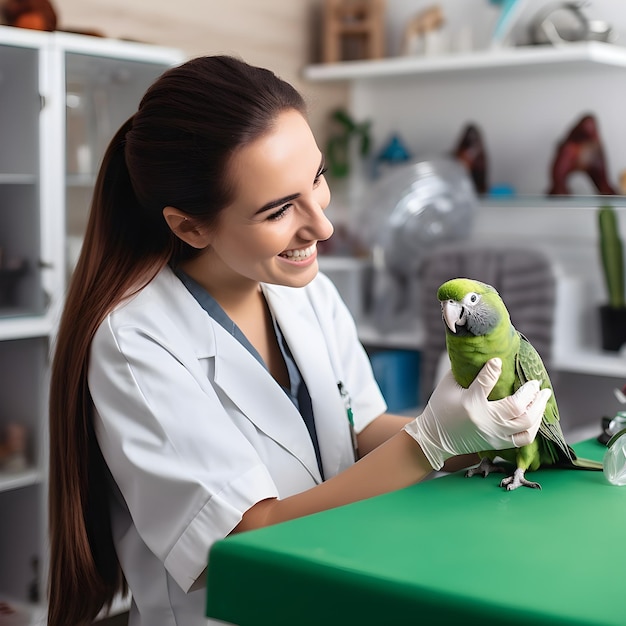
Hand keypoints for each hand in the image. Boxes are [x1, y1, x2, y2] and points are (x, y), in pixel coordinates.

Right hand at [404, 358, 549, 469]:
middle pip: (516, 407)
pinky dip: (534, 426)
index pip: (486, 382)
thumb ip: (463, 370)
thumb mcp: (447, 386)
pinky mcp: (497, 443)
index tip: (499, 360)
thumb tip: (482, 354)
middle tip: (536, 382)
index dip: (493, 369)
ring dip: (538, 409)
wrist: (434, 438)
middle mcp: (485, 420)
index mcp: (469, 403)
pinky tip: (536, 415)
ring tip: (543, 397)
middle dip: (531, 393)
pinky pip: (524, 438)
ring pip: (525, 424)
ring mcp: (493, 434)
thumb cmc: (440, 408)